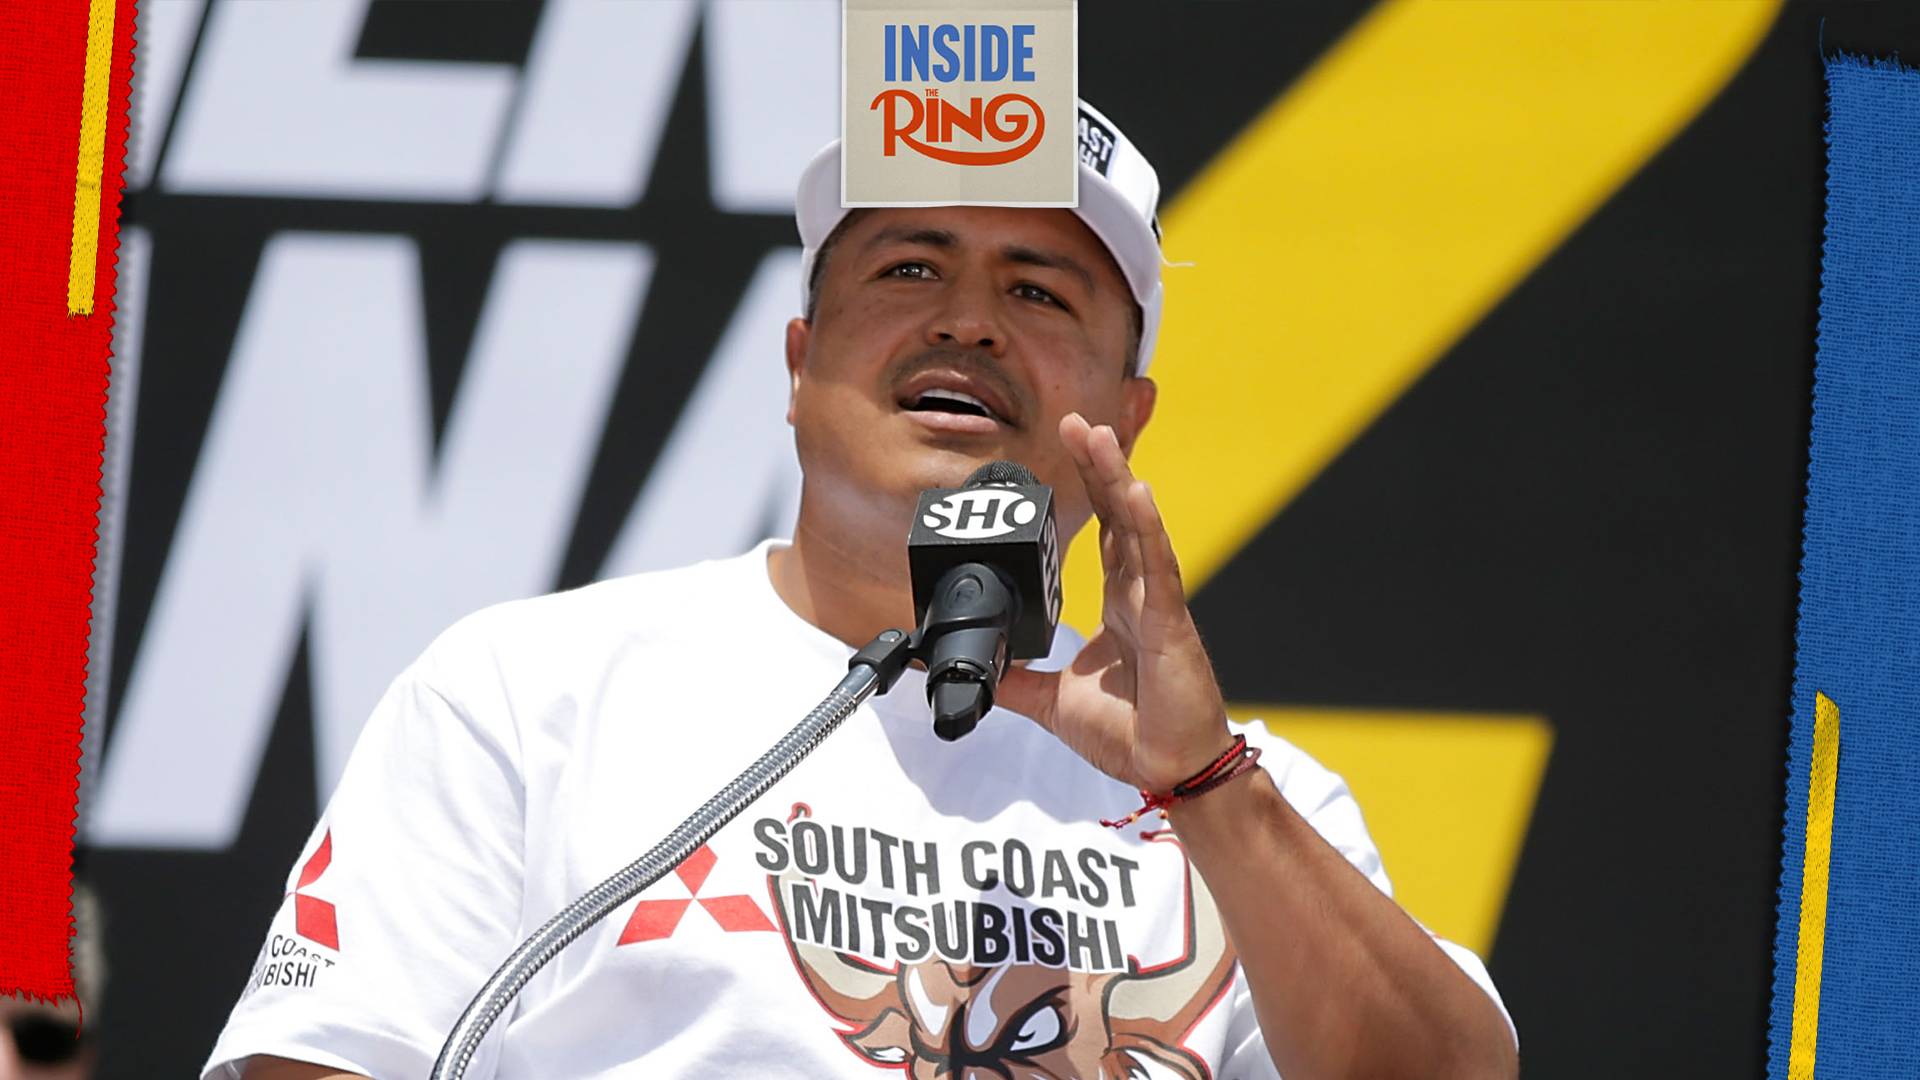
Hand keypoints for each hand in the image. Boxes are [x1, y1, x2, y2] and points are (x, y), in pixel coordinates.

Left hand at [995, 412, 1233, 793]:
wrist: (1167, 771)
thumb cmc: (1131, 733)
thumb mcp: (1052, 701)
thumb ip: (1015, 681)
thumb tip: (970, 668)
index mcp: (1120, 604)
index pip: (1103, 529)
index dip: (1089, 485)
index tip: (1068, 443)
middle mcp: (1140, 594)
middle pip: (1118, 514)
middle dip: (1099, 465)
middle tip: (1076, 420)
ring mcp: (1157, 604)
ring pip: (1136, 527)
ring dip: (1117, 478)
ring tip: (1097, 435)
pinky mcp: (1170, 624)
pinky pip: (1157, 567)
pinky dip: (1146, 528)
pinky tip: (1136, 492)